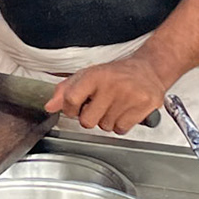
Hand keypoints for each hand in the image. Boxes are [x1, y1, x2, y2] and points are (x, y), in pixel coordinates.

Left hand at [47, 54, 168, 134]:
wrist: (149, 69)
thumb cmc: (115, 74)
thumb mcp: (88, 76)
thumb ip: (65, 90)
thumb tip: (49, 107)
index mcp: (95, 75)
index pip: (70, 100)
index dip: (70, 108)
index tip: (76, 106)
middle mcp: (111, 85)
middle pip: (87, 121)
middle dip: (91, 117)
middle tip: (100, 105)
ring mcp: (129, 96)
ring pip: (105, 127)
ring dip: (108, 120)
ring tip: (115, 105)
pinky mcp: (144, 105)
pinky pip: (122, 129)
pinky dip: (121, 124)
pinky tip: (125, 111)